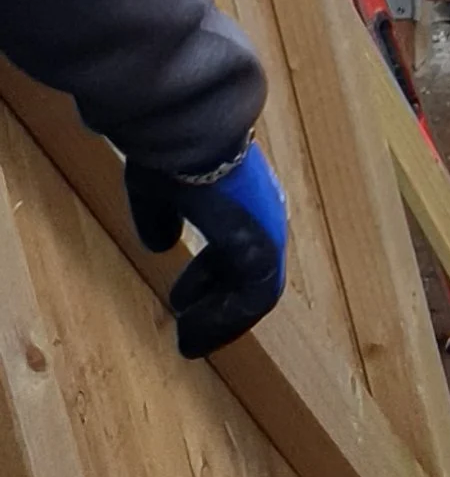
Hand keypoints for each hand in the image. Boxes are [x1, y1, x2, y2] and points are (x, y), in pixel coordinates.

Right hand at [124, 138, 289, 354]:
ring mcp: (266, 230)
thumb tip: (159, 245)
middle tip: (187, 329)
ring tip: (189, 342)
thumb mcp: (156, 190)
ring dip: (220, 321)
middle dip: (216, 305)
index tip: (182, 300)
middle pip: (247, 276)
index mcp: (242, 199)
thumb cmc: (169, 153)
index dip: (209, 279)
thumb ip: (159, 217)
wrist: (184, 134)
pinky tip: (195, 333)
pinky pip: (252, 298)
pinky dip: (224, 320)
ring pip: (253, 293)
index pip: (236, 251)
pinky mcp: (261, 246)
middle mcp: (262, 215)